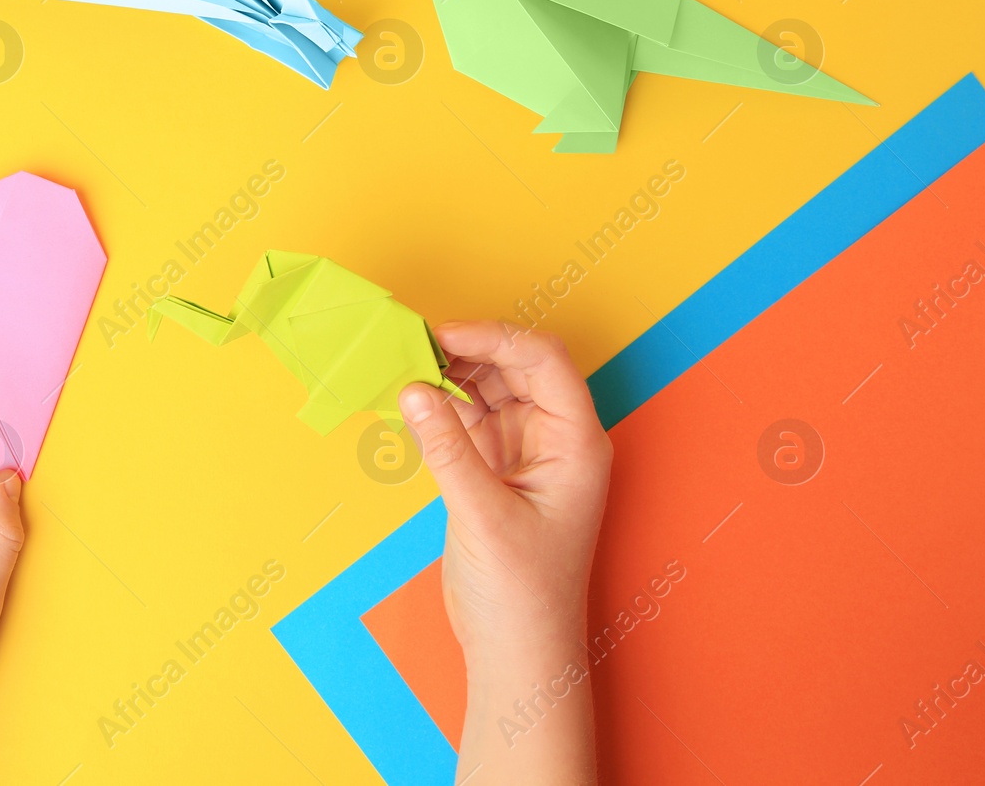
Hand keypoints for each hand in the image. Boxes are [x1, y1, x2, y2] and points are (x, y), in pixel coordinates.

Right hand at [398, 321, 611, 785]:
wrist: (517, 651)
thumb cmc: (522, 594)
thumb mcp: (482, 514)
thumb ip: (446, 447)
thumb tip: (414, 389)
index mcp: (576, 442)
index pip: (544, 362)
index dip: (497, 337)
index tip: (445, 333)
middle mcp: (555, 439)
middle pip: (517, 366)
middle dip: (470, 348)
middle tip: (415, 342)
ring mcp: (525, 451)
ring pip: (491, 387)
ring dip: (453, 371)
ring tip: (409, 361)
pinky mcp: (494, 468)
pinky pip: (470, 417)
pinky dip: (443, 402)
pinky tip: (415, 394)